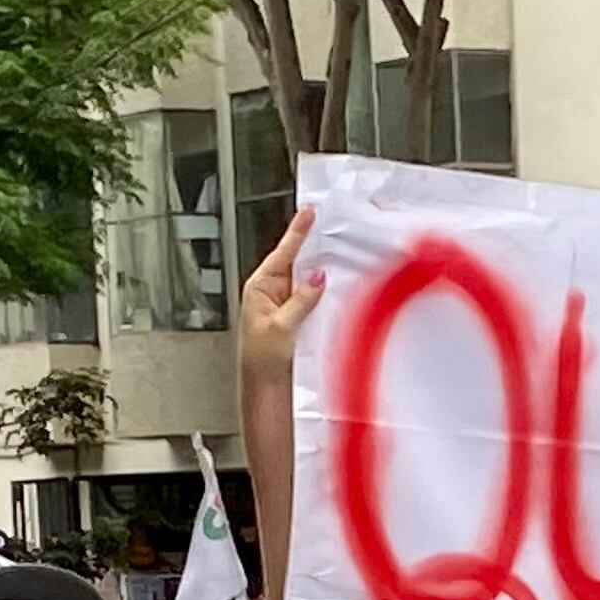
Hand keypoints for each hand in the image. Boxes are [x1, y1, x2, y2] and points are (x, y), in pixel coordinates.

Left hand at [239, 206, 324, 377]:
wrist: (264, 387)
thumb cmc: (262, 360)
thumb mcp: (281, 327)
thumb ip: (300, 301)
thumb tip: (317, 277)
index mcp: (260, 287)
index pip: (283, 253)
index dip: (298, 232)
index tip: (309, 212)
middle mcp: (272, 291)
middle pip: (296, 261)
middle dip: (314, 246)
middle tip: (332, 226)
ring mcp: (286, 303)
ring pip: (307, 278)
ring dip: (322, 269)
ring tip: (340, 253)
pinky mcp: (298, 316)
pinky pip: (313, 296)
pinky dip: (325, 290)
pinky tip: (336, 285)